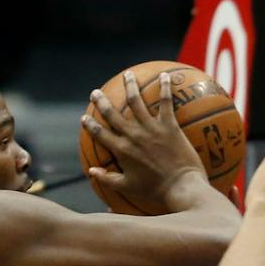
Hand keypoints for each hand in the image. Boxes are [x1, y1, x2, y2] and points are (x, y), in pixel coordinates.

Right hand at [83, 71, 208, 213]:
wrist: (180, 187)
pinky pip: (166, 101)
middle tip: (95, 92)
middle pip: (113, 114)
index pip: (100, 134)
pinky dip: (165, 87)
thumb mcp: (127, 187)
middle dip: (102, 101)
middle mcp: (133, 135)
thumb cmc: (155, 191)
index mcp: (122, 150)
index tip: (84, 117)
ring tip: (127, 74)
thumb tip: (91, 171)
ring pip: (136, 101)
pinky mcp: (169, 125)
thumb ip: (107, 179)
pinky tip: (164, 75)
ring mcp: (151, 128)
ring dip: (130, 86)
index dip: (90, 125)